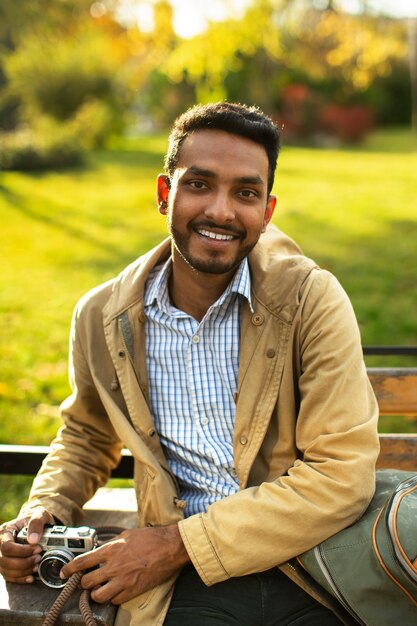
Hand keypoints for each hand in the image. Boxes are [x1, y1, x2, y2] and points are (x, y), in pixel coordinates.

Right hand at [0, 507, 54, 582]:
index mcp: (5, 531)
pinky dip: (20, 579)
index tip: (38, 548)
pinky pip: (9, 577)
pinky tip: (31, 577)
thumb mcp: (39, 514)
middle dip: (23, 562)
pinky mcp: (6, 565)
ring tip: (37, 567)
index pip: (7, 546)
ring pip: (6, 570)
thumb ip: (36, 522)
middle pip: (4, 560)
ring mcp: (1, 556)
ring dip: (23, 572)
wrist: (36, 525)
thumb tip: (33, 540)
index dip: (22, 551)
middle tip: (39, 558)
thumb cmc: (36, 519)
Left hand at [60, 524, 189, 604]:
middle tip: (87, 581)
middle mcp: (114, 567)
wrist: (170, 547)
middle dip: (84, 583)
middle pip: (87, 582)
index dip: (69, 569)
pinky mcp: (133, 591)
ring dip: (96, 593)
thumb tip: (101, 549)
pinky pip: (115, 601)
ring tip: (100, 588)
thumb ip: (111, 544)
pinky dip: (112, 598)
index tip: (64, 573)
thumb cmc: (150, 538)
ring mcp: (123, 581)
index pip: (82, 562)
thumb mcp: (126, 535)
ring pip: (98, 596)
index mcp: (111, 550)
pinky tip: (115, 591)